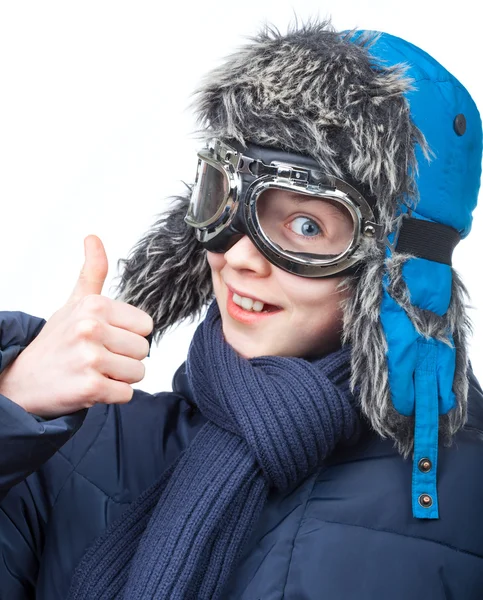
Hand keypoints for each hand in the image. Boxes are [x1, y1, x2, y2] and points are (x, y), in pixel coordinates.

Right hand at [0, 235, 153, 417]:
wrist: (21, 380)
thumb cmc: (56, 342)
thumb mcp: (74, 304)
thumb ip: (91, 273)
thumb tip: (93, 237)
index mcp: (94, 305)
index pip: (145, 325)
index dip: (128, 336)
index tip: (105, 338)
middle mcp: (92, 328)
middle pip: (143, 350)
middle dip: (124, 358)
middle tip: (97, 358)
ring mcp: (91, 358)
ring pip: (138, 372)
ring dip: (119, 378)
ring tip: (93, 372)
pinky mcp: (91, 387)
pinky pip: (126, 394)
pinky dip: (111, 395)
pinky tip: (90, 387)